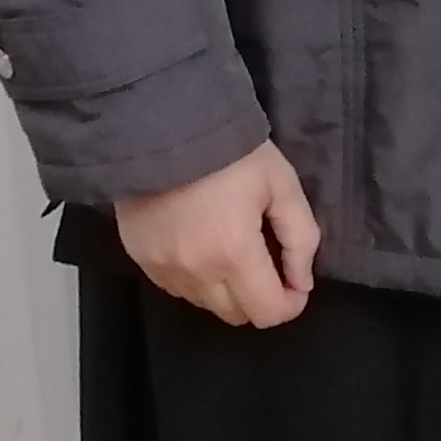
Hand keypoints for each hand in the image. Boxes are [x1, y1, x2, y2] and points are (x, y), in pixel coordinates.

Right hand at [117, 141, 320, 327]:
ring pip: (205, 304)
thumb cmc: (231, 151)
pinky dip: (195, 279)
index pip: (268, 313)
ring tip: (231, 250)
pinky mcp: (139, 258)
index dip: (290, 304)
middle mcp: (195, 272)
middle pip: (236, 315)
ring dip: (226, 291)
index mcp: (234, 254)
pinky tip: (200, 245)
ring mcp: (162, 268)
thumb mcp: (282, 185)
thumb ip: (301, 238)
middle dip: (260, 299)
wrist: (162, 124)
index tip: (295, 282)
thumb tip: (301, 283)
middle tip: (266, 264)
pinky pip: (176, 287)